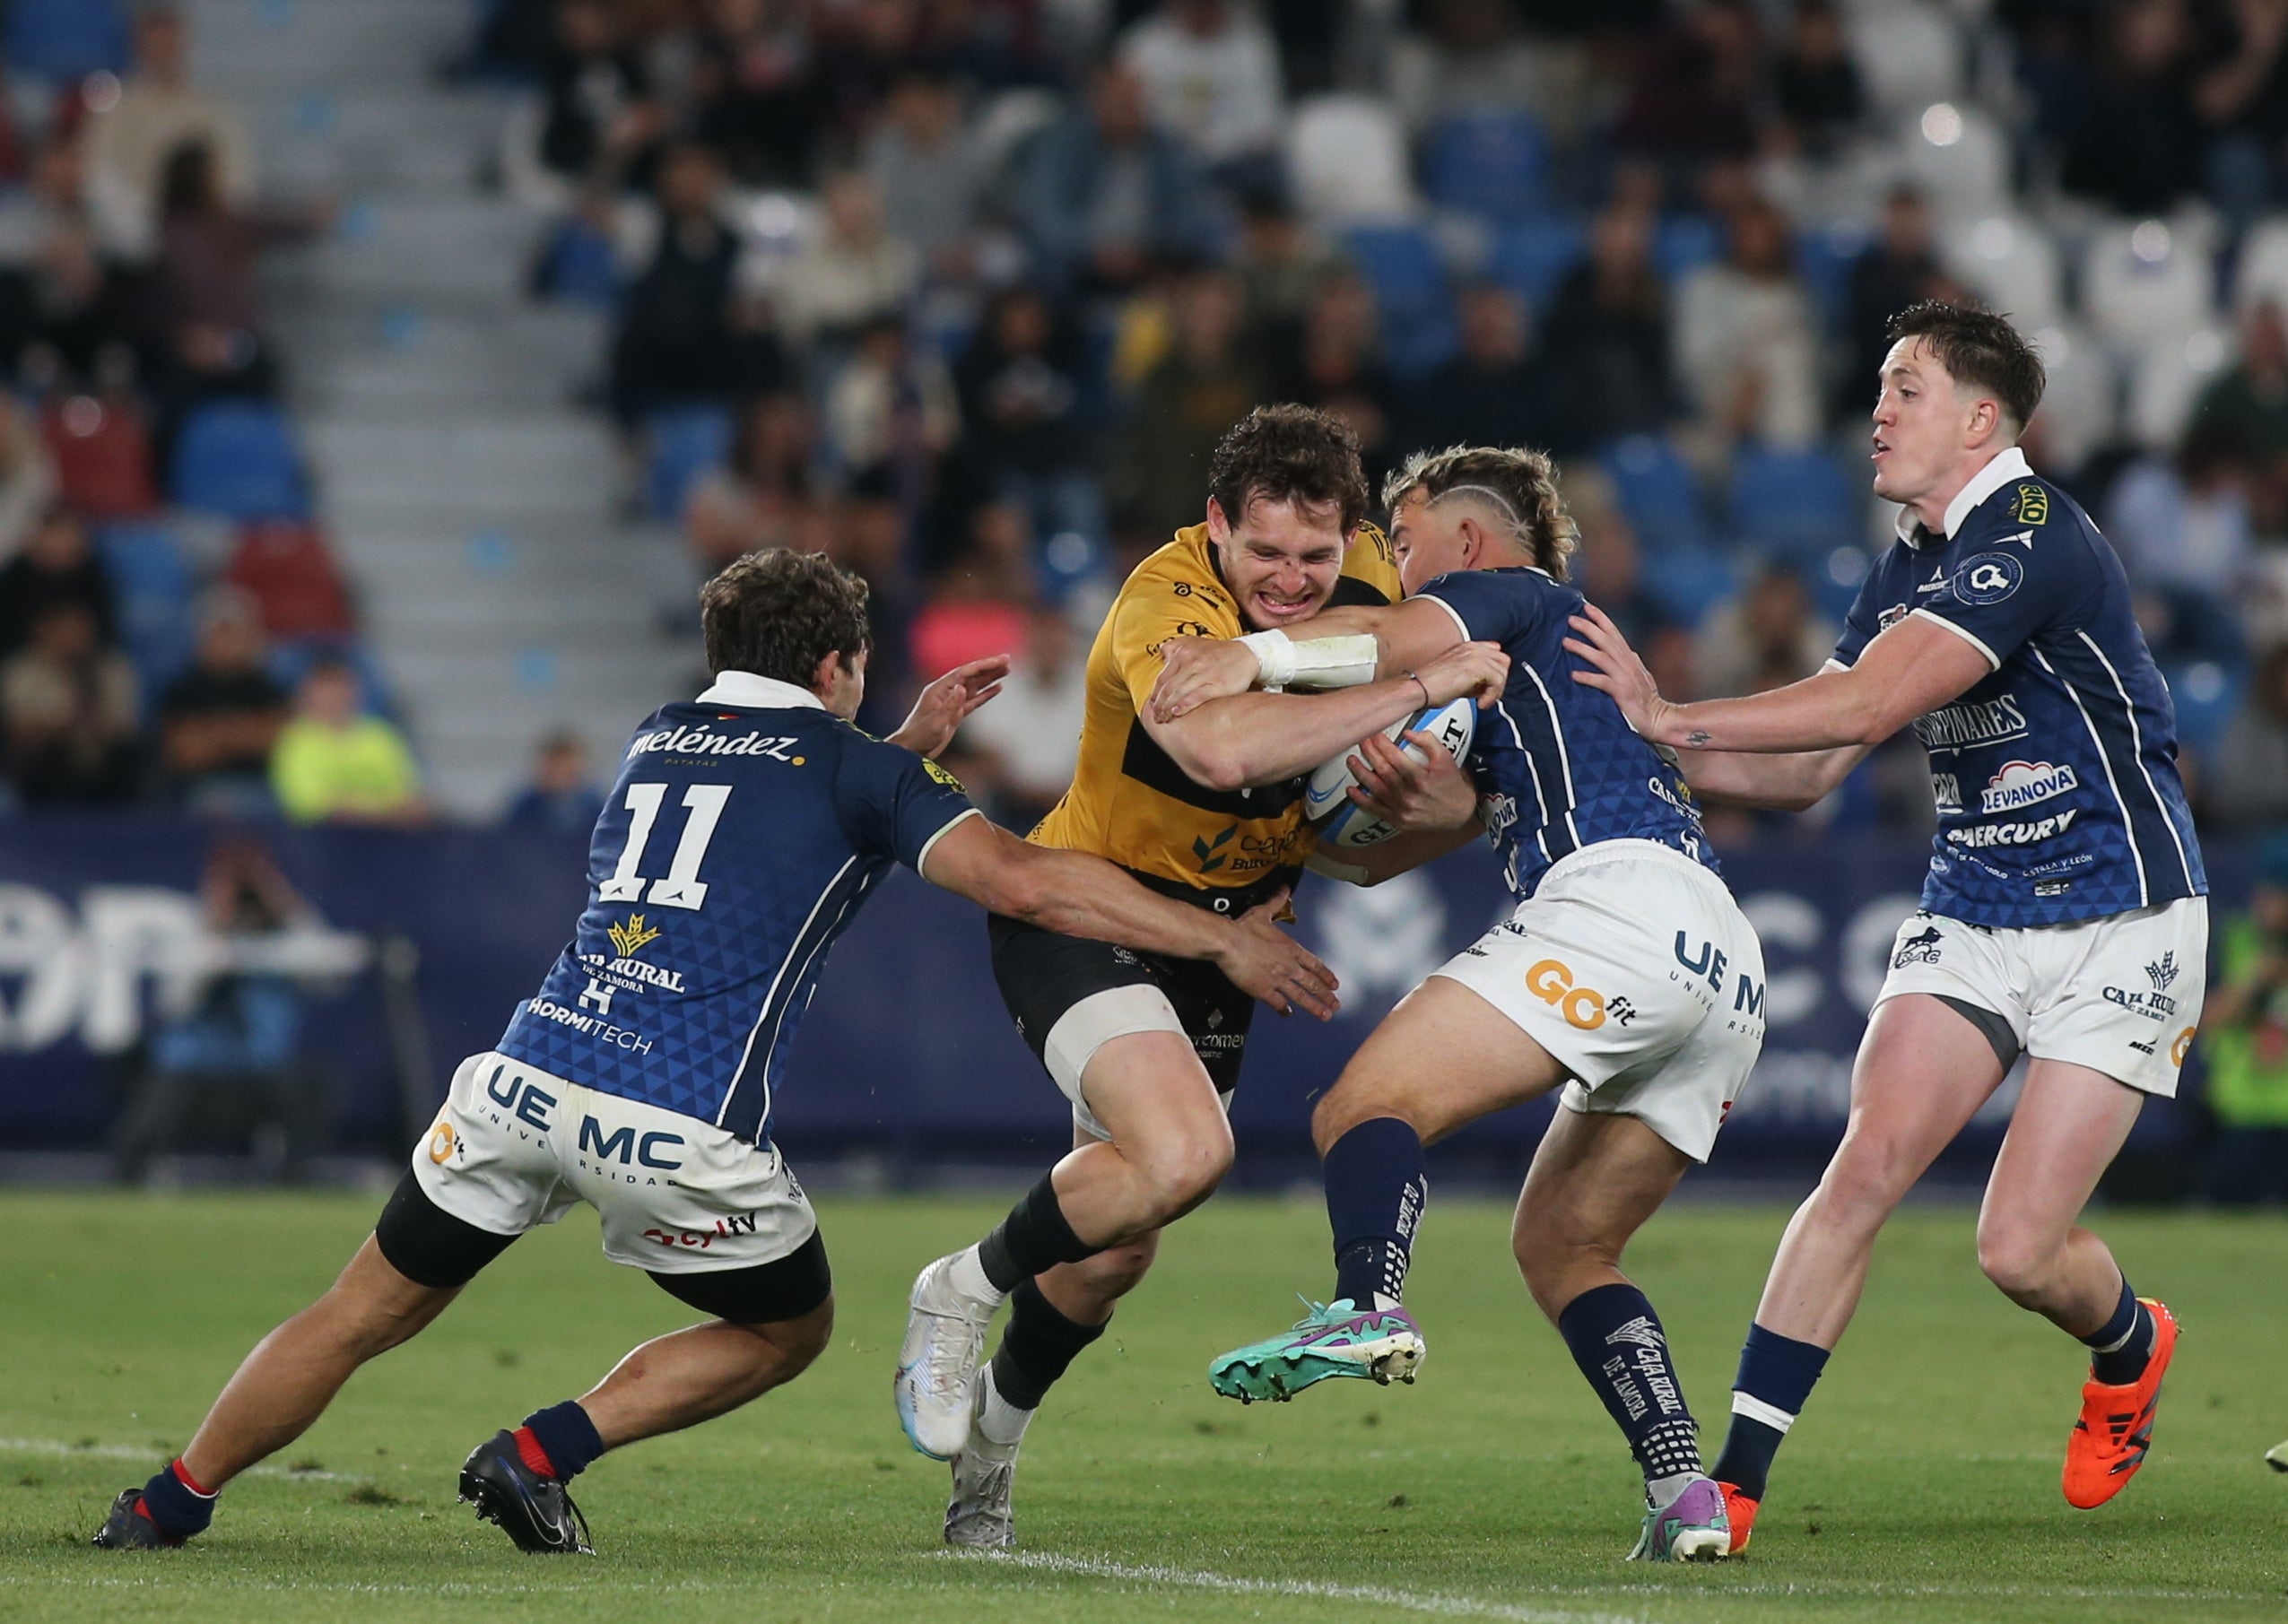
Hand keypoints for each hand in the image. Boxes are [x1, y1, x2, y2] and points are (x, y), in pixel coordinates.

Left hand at [888, 655, 1009, 756]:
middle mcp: (946, 692)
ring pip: (974, 687)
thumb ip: (950, 705)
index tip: (999, 660)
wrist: (911, 751)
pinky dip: (986, 694)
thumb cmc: (919, 736)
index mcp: (939, 689)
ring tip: (1006, 670)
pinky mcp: (956, 714)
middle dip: (989, 668)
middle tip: (1007, 660)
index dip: (983, 666)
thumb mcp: (936, 722)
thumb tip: (963, 687)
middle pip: (971, 676)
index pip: (964, 673)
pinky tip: (997, 688)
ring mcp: (952, 702)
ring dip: (990, 678)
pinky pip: (974, 701)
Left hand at [1149, 636, 1261, 721]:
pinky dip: (1184, 706)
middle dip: (1159, 705)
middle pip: (1168, 688)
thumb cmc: (1217, 652)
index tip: (1152, 705)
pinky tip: (1177, 712)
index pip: (1162, 678)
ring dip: (1168, 708)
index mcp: (1183, 653)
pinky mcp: (1217, 685)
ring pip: (1179, 693)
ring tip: (1165, 718)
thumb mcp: (1193, 642)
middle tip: (1157, 717)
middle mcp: (1192, 663)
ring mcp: (1205, 674)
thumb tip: (1161, 655)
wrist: (1246, 654)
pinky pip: (1196, 697)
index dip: (1155, 694)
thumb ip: (1174, 646)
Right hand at [1213, 888, 1339, 1019]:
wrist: (1228, 942)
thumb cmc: (1244, 928)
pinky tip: (1288, 1013)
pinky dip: (1284, 1009)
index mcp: (1291, 949)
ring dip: (1314, 1007)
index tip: (1335, 984)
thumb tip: (1285, 888)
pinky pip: (1278, 1003)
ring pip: (1301, 996)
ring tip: (1325, 1015)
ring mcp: (1278, 980)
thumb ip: (1276, 903)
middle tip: (1336, 1005)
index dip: (1326, 975)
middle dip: (1326, 996)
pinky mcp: (1264, 990)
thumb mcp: (1263, 913)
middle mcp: (1289, 966)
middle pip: (1312, 983)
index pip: (1314, 965)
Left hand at [1349, 728, 1478, 831]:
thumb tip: (1407, 732)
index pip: (1395, 758)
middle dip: (1370, 754)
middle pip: (1383, 771)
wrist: (1458, 813)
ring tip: (1351, 760)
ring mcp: (1402, 809)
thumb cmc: (1450, 783)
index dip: (1382, 745)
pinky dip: (1361, 800)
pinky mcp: (1398, 820)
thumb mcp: (1446, 758)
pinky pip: (1375, 809)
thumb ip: (1428, 742)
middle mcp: (1410, 795)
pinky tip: (1351, 789)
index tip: (1375, 734)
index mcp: (1421, 778)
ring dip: (1360, 773)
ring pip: (1376, 788)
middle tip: (1361, 741)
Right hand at [1414, 639, 1508, 708]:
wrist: (1418, 689)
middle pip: (1503, 660)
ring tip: (1483, 701)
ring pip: (1503, 671)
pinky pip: (1497, 681)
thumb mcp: (1456, 678)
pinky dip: (1492, 696)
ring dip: (1496, 690)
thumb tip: (1486, 687)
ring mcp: (1474, 656)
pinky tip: (1481, 703)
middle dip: (1499, 680)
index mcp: (1466, 648)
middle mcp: (1471, 649)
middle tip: (1488, 695)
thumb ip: (1473, 678)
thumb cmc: (1429, 687)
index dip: (1495, 671)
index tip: (1488, 686)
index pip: (1495, 651)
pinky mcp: (1475, 667)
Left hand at [1565, 603, 1680, 742]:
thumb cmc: (1647, 699)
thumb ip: (1632, 662)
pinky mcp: (1621, 693)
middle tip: (1571, 618)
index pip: (1614, 633)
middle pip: (1606, 640)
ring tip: (1565, 642)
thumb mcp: (1641, 675)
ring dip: (1583, 648)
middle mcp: (1627, 664)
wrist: (1659, 719)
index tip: (1587, 606)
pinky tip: (1574, 675)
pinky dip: (1588, 677)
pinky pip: (1602, 682)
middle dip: (1589, 627)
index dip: (1601, 619)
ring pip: (1601, 657)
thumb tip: (1629, 651)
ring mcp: (1625, 678)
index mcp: (1629, 658)